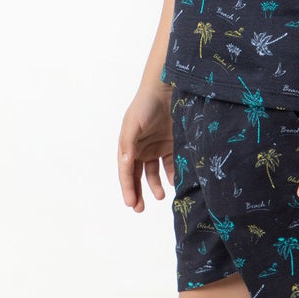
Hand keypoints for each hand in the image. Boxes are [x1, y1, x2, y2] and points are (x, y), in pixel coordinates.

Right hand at [118, 83, 176, 212]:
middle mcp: (141, 149)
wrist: (167, 89)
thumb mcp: (133, 124)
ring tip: (160, 195)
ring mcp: (157, 147)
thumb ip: (128, 144)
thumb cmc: (145, 104)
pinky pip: (171, 164)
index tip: (131, 203)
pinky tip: (174, 181)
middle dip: (139, 192)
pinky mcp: (172, 145)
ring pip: (155, 173)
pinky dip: (172, 174)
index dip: (128, 188)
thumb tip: (124, 163)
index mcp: (128, 146)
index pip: (126, 172)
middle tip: (140, 208)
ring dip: (156, 186)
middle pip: (138, 176)